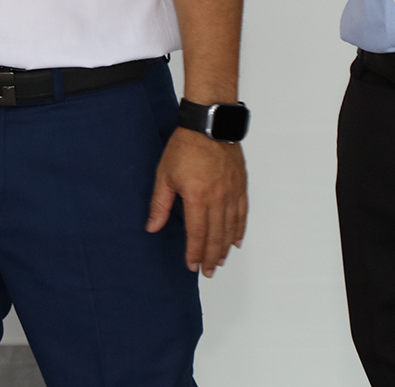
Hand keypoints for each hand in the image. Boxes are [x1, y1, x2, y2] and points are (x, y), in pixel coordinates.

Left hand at [147, 129, 247, 276]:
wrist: (209, 124)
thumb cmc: (185, 146)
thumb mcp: (165, 175)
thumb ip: (160, 204)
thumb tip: (152, 227)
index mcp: (197, 197)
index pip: (197, 234)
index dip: (194, 253)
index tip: (191, 266)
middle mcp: (217, 198)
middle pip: (216, 236)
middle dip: (211, 257)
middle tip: (208, 271)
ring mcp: (232, 192)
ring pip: (230, 227)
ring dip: (225, 247)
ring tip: (220, 260)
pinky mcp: (240, 185)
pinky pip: (242, 213)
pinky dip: (239, 229)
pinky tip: (236, 240)